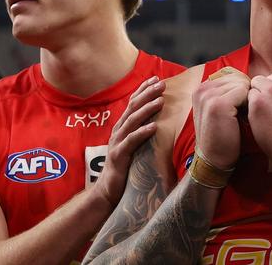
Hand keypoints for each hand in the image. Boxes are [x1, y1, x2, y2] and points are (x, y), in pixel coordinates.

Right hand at [94, 76, 164, 206]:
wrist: (108, 192)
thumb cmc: (125, 168)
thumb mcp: (135, 147)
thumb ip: (143, 134)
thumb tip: (162, 122)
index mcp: (122, 128)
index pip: (133, 103)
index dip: (143, 90)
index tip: (156, 79)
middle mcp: (118, 132)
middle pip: (133, 108)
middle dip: (146, 94)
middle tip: (161, 84)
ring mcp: (117, 143)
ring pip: (132, 121)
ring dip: (146, 109)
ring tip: (160, 101)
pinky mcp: (119, 156)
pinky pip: (131, 142)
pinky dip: (142, 133)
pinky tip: (153, 127)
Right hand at [192, 67, 249, 168]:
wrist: (214, 159)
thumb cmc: (222, 135)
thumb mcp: (219, 109)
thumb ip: (227, 92)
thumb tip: (249, 80)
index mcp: (201, 88)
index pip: (232, 75)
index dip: (242, 90)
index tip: (240, 108)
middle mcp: (202, 89)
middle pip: (237, 77)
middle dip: (246, 93)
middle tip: (243, 113)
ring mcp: (208, 96)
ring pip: (241, 83)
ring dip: (248, 98)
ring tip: (243, 116)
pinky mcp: (217, 104)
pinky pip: (244, 91)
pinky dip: (249, 104)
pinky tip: (244, 118)